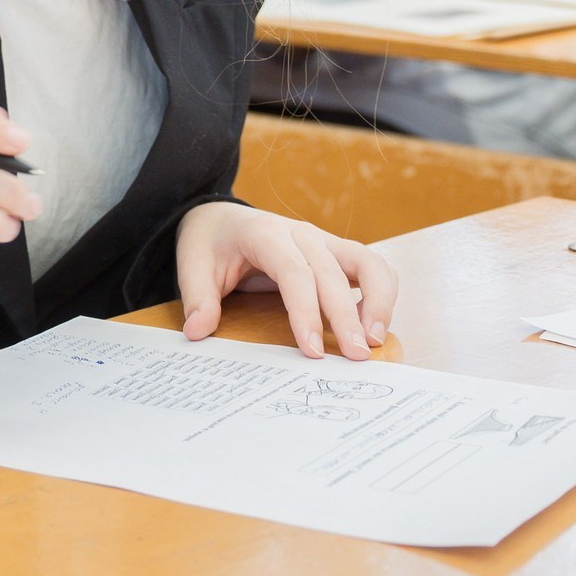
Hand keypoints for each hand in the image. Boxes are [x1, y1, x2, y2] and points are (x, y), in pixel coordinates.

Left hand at [175, 202, 397, 360]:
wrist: (220, 218)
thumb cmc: (210, 243)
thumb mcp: (192, 265)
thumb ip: (198, 298)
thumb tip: (198, 332)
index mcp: (265, 233)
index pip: (295, 273)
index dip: (306, 313)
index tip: (312, 350)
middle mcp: (301, 233)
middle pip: (333, 274)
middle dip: (347, 317)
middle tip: (356, 357)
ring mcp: (323, 241)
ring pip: (368, 263)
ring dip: (380, 301)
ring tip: (375, 341)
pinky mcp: (336, 253)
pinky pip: (373, 267)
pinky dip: (383, 294)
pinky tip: (374, 326)